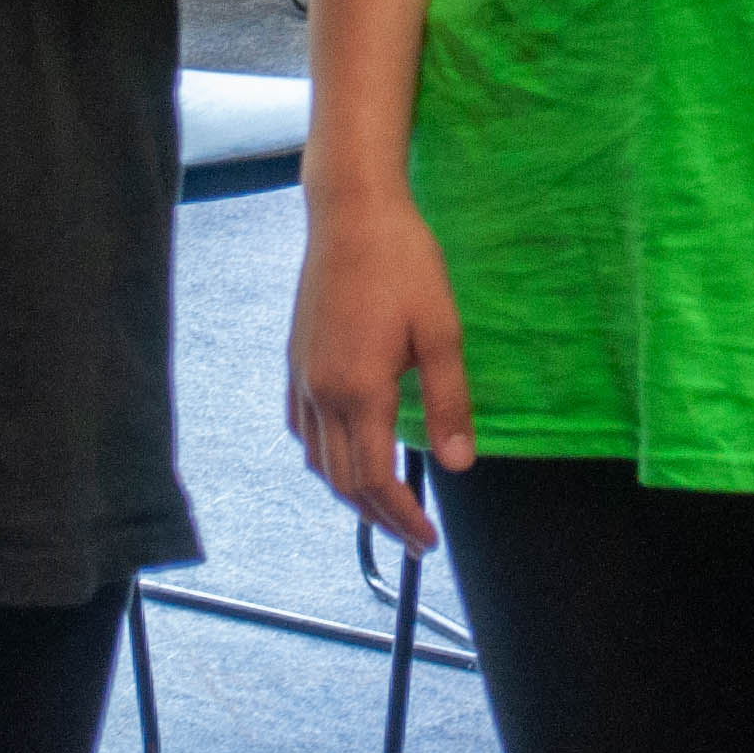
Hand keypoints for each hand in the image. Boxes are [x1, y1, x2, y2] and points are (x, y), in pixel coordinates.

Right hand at [287, 194, 474, 546]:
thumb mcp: (442, 331)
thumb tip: (458, 465)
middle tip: (414, 539)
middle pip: (342, 481)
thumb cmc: (403, 262)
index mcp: (358, 390)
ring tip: (385, 506)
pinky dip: (323, 457)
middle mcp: (320, 392)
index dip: (402, 519)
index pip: (374, 480)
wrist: (351, 210)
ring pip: (316, 459)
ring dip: (349, 493)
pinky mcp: (295, 358)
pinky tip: (343, 454)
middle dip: (379, 518)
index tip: (429, 542)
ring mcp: (301, 376)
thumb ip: (449, 402)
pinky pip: (300, 428)